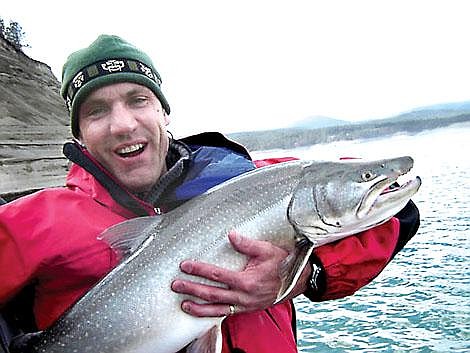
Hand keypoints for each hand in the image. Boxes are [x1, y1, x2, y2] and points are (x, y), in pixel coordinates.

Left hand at [171, 231, 288, 316]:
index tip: (185, 266)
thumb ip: (247, 244)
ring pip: (217, 309)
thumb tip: (231, 235)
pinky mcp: (246, 309)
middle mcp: (244, 296)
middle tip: (176, 285)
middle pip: (212, 294)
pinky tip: (202, 312)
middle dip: (192, 289)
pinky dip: (212, 314)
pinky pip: (226, 314)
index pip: (217, 275)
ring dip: (199, 307)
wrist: (297, 281)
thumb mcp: (267, 250)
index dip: (199, 270)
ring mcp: (244, 305)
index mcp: (247, 281)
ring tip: (184, 304)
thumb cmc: (282, 264)